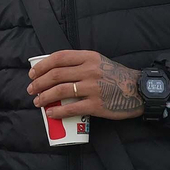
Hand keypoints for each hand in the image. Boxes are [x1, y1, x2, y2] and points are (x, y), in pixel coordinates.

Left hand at [28, 50, 142, 120]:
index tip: (32, 73)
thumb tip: (54, 72)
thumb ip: (80, 64)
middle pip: (56, 75)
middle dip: (39, 83)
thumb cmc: (117, 76)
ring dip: (44, 97)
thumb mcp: (99, 62)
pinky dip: (58, 111)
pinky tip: (51, 112)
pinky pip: (71, 108)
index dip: (42, 66)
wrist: (138, 91)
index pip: (59, 57)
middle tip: (31, 89)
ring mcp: (92, 88)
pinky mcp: (96, 104)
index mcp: (89, 57)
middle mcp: (89, 70)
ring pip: (60, 91)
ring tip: (37, 102)